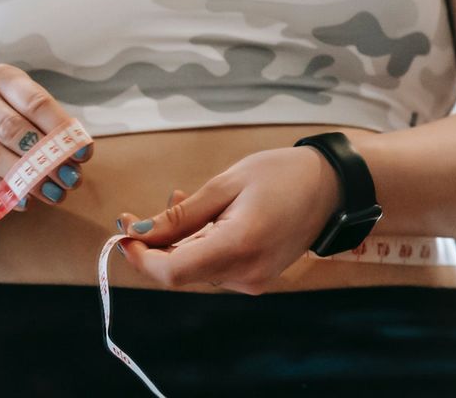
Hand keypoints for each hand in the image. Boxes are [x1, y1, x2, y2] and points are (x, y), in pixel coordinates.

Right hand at [0, 64, 92, 209]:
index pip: (34, 101)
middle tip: (70, 180)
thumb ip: (55, 134)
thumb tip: (79, 155)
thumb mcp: (34, 120)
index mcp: (1, 78)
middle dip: (44, 158)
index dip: (61, 129)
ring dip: (26, 178)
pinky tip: (25, 200)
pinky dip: (4, 191)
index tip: (84, 154)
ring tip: (52, 194)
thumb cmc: (12, 129)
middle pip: (10, 128)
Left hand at [115, 146, 341, 294]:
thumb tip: (136, 233)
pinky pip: (212, 267)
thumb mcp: (224, 185)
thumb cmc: (281, 175)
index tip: (123, 233)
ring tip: (179, 201)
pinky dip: (196, 245)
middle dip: (152, 246)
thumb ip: (180, 216)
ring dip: (174, 241)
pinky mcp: (256, 277)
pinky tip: (200, 217)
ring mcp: (253, 280)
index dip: (140, 258)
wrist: (332, 187)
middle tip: (137, 213)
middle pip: (178, 273)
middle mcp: (246, 274)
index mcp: (239, 247)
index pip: (172, 273)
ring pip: (193, 269)